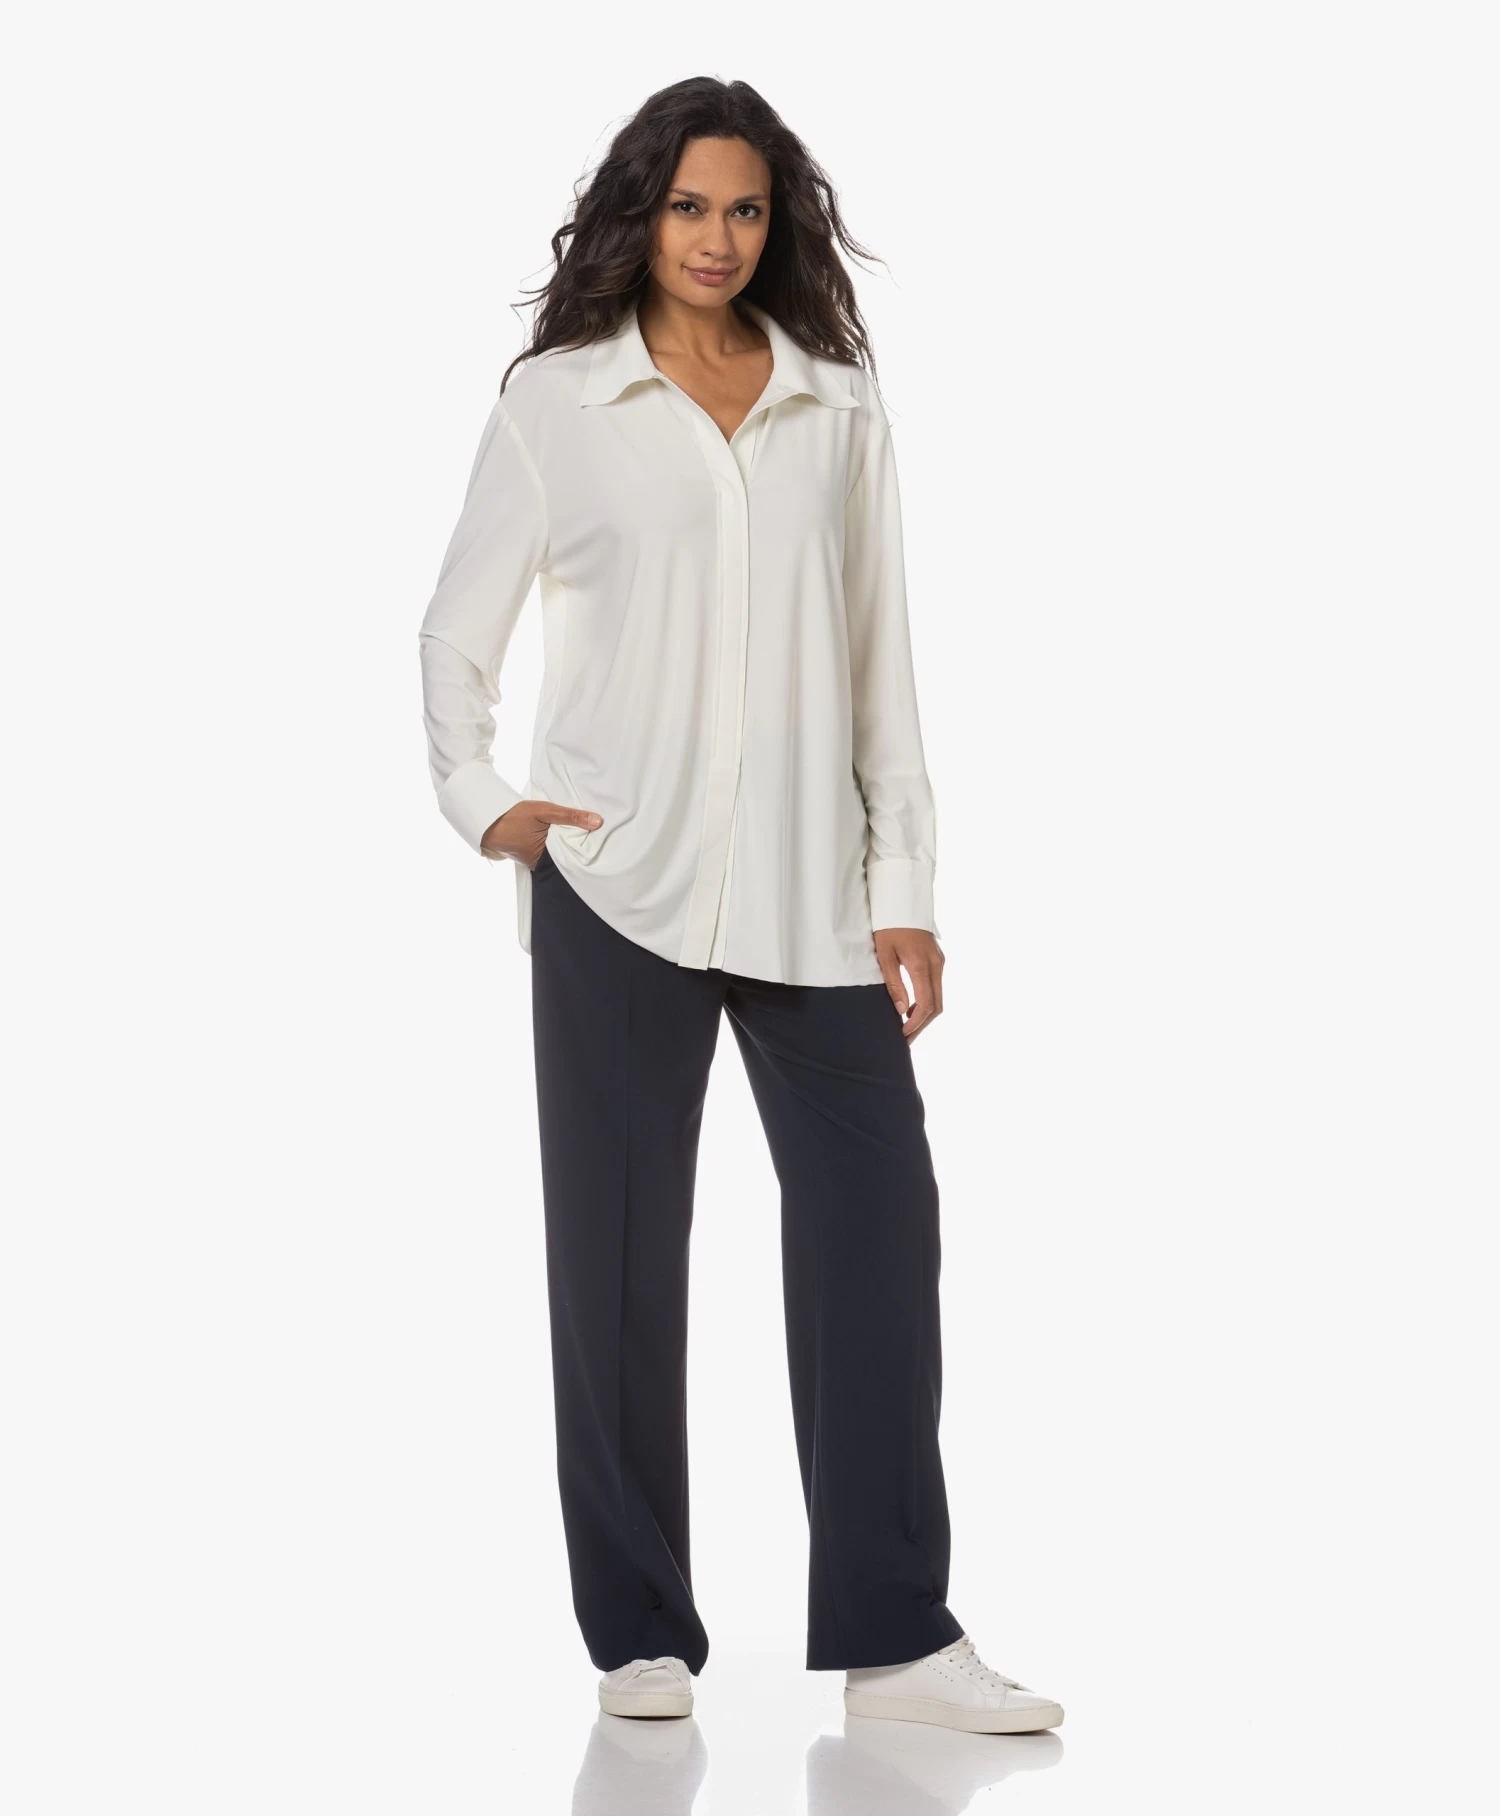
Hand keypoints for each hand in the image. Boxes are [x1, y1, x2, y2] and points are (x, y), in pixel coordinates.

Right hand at [480, 800, 603, 867]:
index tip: (601, 837)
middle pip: (569, 856)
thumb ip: (570, 816)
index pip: (576, 856)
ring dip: (568, 843)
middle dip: (580, 845)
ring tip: (584, 832)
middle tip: (596, 834)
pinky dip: (558, 843)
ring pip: (560, 853)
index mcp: (547, 858)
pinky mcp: (533, 856)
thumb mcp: (544, 811)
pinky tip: (565, 833)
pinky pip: (551, 851)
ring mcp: (537, 862)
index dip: (588, 847)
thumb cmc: (513, 817)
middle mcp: (543, 865)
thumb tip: (597, 821)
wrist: (488, 822)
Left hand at [875, 928, 944, 1040]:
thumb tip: (901, 1010)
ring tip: (906, 1028)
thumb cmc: (888, 926)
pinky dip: (927, 1002)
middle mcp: (936, 965)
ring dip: (925, 1016)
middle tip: (906, 1039)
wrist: (902, 901)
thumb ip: (893, 983)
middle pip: (937, 1005)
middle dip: (922, 1025)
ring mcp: (939, 962)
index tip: (902, 1035)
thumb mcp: (884, 954)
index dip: (915, 1024)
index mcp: (921, 965)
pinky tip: (911, 1009)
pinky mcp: (938, 959)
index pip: (926, 1004)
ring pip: (939, 998)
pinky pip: (936, 987)